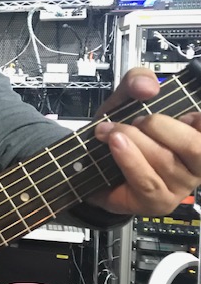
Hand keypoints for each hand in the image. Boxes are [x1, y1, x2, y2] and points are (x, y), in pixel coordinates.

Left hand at [89, 67, 200, 215]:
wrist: (91, 164)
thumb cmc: (120, 133)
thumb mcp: (127, 99)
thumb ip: (138, 81)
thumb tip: (148, 86)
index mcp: (198, 136)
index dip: (198, 118)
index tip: (182, 111)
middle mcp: (196, 164)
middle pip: (195, 146)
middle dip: (160, 126)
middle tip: (137, 120)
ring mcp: (179, 186)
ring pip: (165, 162)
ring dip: (133, 140)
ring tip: (113, 132)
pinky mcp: (158, 202)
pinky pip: (147, 181)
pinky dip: (128, 159)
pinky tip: (115, 145)